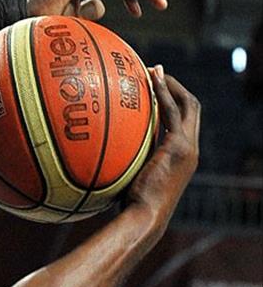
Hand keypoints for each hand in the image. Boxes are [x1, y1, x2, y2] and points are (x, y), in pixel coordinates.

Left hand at [127, 65, 199, 228]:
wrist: (143, 216)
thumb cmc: (130, 205)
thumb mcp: (129, 177)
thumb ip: (125, 160)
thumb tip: (95, 152)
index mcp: (180, 156)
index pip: (183, 122)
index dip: (172, 103)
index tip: (154, 88)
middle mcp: (189, 149)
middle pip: (191, 108)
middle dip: (175, 87)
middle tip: (155, 71)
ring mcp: (187, 147)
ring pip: (187, 105)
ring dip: (171, 85)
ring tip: (153, 70)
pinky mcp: (179, 146)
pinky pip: (172, 111)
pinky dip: (163, 93)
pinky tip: (149, 81)